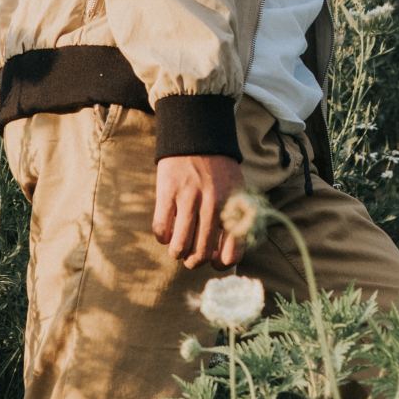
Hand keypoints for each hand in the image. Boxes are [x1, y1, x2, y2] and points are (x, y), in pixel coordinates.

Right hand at [153, 155, 246, 269]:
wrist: (197, 136)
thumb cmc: (219, 170)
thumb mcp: (237, 191)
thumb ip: (236, 221)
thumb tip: (222, 257)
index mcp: (233, 206)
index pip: (232, 251)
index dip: (220, 263)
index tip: (214, 260)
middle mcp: (213, 205)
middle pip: (201, 254)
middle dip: (194, 262)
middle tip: (191, 257)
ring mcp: (189, 198)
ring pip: (179, 247)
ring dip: (177, 253)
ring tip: (178, 248)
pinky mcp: (167, 192)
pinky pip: (161, 229)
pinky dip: (162, 237)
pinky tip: (167, 230)